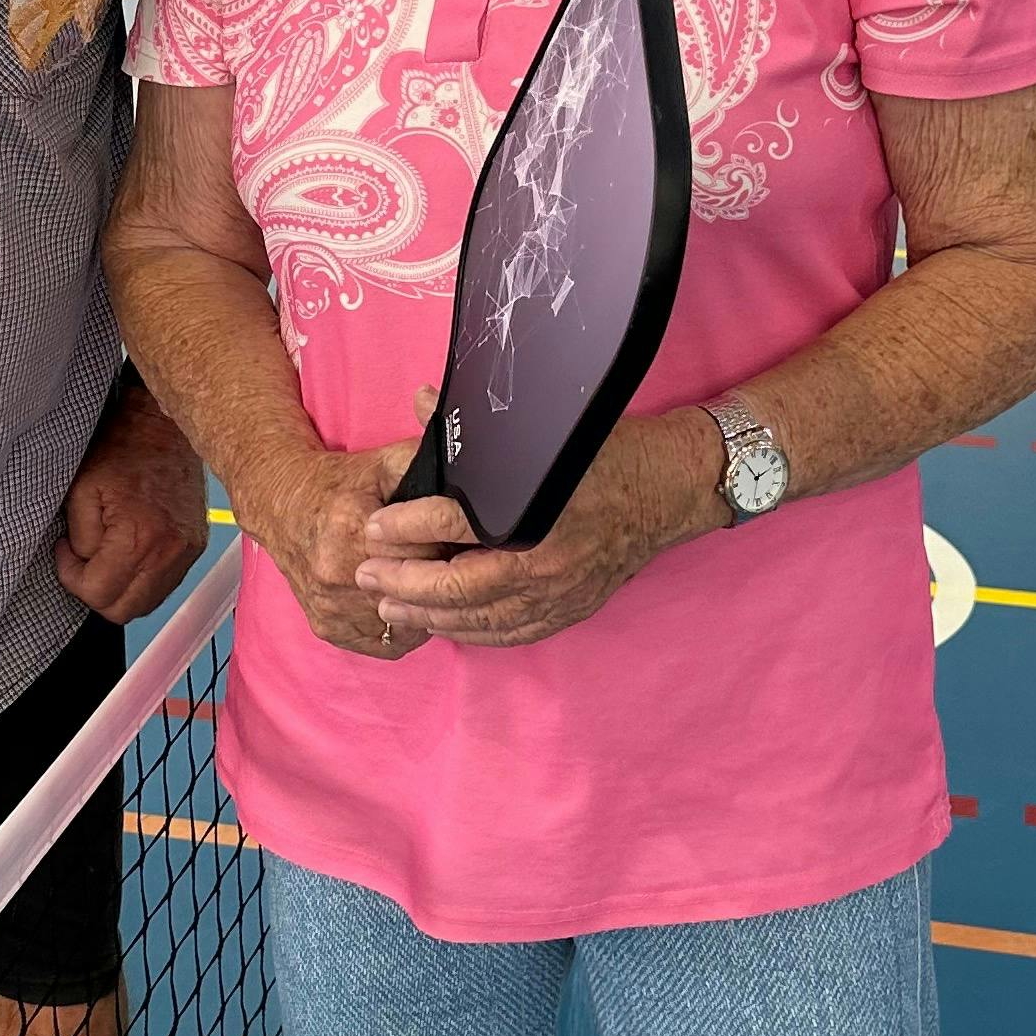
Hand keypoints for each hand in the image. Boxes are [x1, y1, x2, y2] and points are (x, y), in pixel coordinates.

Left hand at [56, 380, 210, 620]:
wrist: (163, 426)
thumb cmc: (120, 450)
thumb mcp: (81, 491)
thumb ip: (80, 540)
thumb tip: (83, 564)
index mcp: (139, 538)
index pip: (98, 594)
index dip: (71, 577)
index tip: (65, 550)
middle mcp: (170, 553)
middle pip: (124, 611)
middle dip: (95, 591)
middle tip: (82, 560)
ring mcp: (187, 553)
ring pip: (145, 605)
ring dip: (119, 590)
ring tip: (105, 555)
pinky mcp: (195, 548)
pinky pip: (163, 587)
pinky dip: (140, 580)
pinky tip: (127, 553)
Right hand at [245, 436, 436, 658]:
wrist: (283, 507)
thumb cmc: (338, 485)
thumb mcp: (384, 463)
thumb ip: (428, 466)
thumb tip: (470, 478)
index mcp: (353, 529)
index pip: (428, 552)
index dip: (451, 545)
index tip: (457, 540)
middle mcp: (339, 574)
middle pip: (417, 592)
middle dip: (440, 580)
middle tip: (447, 565)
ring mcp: (332, 607)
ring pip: (405, 625)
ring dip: (423, 609)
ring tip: (427, 584)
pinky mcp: (328, 628)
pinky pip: (385, 644)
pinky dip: (402, 630)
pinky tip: (406, 606)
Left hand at [351, 409, 722, 651]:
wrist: (668, 488)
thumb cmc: (607, 453)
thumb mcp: (545, 432)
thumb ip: (478, 427)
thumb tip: (420, 401)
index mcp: (538, 511)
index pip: (457, 524)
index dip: (409, 527)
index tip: (374, 527)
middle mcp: (548, 561)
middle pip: (460, 585)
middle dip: (405, 584)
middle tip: (367, 576)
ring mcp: (561, 593)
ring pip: (480, 619)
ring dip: (429, 616)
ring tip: (389, 607)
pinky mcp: (570, 609)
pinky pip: (510, 633)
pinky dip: (470, 633)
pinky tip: (442, 626)